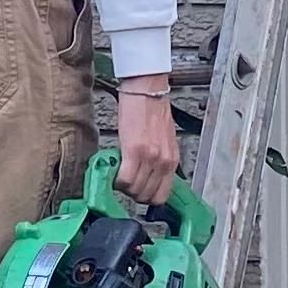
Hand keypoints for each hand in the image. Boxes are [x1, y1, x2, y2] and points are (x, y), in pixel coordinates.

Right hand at [115, 84, 179, 205]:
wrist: (147, 89)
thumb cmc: (153, 109)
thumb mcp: (164, 140)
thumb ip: (159, 159)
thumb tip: (147, 176)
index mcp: (172, 160)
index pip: (162, 196)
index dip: (147, 198)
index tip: (137, 191)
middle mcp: (163, 162)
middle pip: (146, 196)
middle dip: (133, 193)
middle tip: (126, 181)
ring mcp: (150, 157)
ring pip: (134, 190)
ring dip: (123, 186)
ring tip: (119, 173)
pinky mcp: (134, 150)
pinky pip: (124, 179)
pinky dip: (117, 180)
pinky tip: (114, 169)